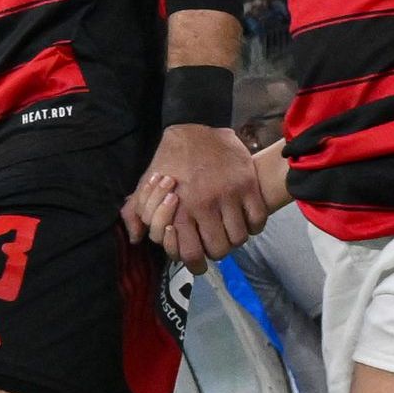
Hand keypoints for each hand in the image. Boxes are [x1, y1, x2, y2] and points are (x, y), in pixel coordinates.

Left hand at [128, 120, 274, 267]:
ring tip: (229, 228)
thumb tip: (136, 238)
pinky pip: (257, 221)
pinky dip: (253, 225)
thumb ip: (137, 212)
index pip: (191, 254)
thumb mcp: (146, 185)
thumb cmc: (169, 161)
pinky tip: (244, 218)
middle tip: (214, 240)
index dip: (195, 262)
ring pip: (239, 238)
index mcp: (178, 210)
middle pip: (218, 250)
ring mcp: (228, 196)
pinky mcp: (248, 186)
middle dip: (216, 250)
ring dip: (235, 237)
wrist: (196, 131)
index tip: (198, 255)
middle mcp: (204, 206)